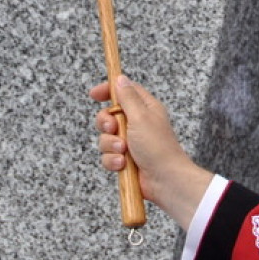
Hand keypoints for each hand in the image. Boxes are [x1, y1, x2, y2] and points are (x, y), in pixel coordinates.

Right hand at [91, 75, 212, 228]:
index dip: (108, 90)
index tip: (94, 94)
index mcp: (145, 108)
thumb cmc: (158, 147)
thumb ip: (127, 97)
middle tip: (113, 128)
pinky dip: (112, 160)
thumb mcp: (141, 116)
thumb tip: (121, 79)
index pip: (124, 91)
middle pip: (108, 115)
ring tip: (124, 151)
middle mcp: (137, 123)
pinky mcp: (124, 159)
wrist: (164, 180)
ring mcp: (130, 142)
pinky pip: (107, 156)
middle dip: (106, 124)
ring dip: (111, 145)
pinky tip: (123, 165)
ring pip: (105, 138)